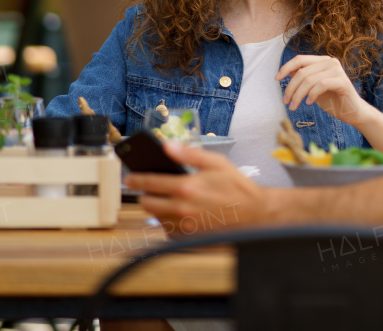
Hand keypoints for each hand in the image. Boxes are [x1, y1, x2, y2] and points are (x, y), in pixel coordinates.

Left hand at [126, 142, 270, 235]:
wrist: (254, 214)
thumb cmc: (236, 186)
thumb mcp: (216, 162)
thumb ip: (189, 154)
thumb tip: (167, 146)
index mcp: (186, 187)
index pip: (150, 183)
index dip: (136, 180)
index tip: (129, 178)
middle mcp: (182, 209)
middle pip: (147, 204)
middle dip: (145, 195)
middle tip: (149, 190)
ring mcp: (185, 226)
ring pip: (156, 218)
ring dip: (157, 209)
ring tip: (166, 200)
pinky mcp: (190, 237)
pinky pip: (168, 230)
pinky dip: (168, 222)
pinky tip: (178, 213)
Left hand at [277, 54, 369, 123]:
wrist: (352, 112)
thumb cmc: (332, 100)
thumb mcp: (313, 88)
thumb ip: (303, 78)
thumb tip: (287, 71)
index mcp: (322, 61)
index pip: (300, 59)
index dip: (286, 67)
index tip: (276, 79)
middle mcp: (330, 62)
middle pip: (302, 72)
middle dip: (290, 88)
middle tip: (286, 101)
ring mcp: (337, 70)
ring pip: (309, 80)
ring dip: (298, 95)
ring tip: (294, 106)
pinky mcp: (342, 81)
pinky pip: (320, 85)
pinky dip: (311, 95)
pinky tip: (309, 103)